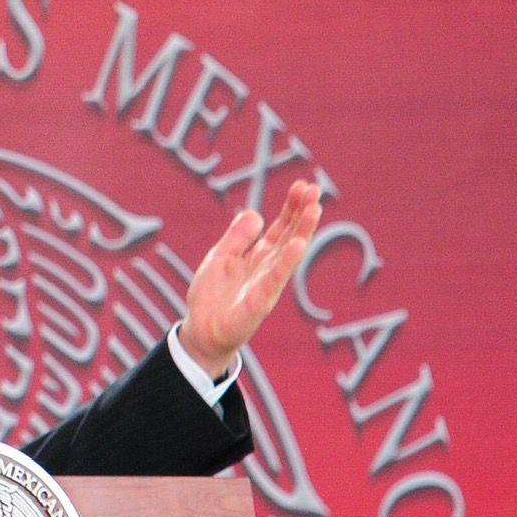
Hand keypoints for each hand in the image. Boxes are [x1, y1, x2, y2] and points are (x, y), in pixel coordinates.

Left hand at [177, 179, 323, 377]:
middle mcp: (268, 268)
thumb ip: (237, 237)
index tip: (303, 186)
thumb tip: (256, 213)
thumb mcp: (220, 257)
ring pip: (287, 254)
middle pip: (289, 236)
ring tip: (314, 209)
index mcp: (259, 256)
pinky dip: (286, 262)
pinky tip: (298, 245)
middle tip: (315, 189)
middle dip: (302, 213)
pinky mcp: (258, 302)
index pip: (280, 227)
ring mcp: (266, 285)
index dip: (291, 207)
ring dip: (302, 231)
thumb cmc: (212, 296)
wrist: (201, 331)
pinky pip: (274, 279)